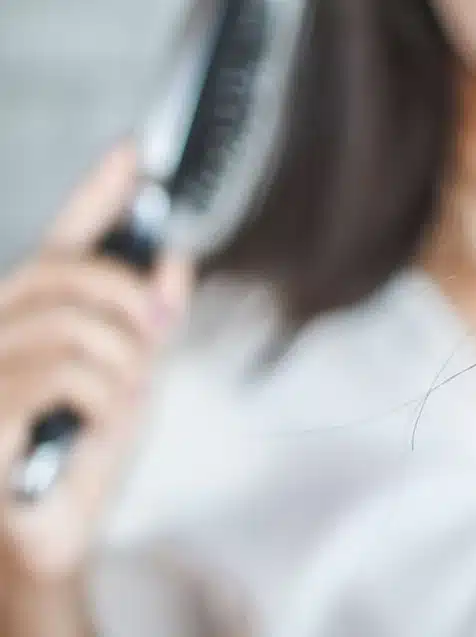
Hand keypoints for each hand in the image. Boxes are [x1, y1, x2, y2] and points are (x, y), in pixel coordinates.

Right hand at [0, 143, 192, 587]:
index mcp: (28, 321)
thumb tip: (176, 259)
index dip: (97, 195)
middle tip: (160, 328)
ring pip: (73, 325)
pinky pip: (65, 374)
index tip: (135, 154)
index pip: (60, 243)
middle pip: (64, 272)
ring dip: (122, 363)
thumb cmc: (80, 463)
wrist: (46, 539)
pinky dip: (105, 398)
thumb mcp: (131, 381)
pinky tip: (97, 426)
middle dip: (127, 296)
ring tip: (121, 400)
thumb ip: (146, 323)